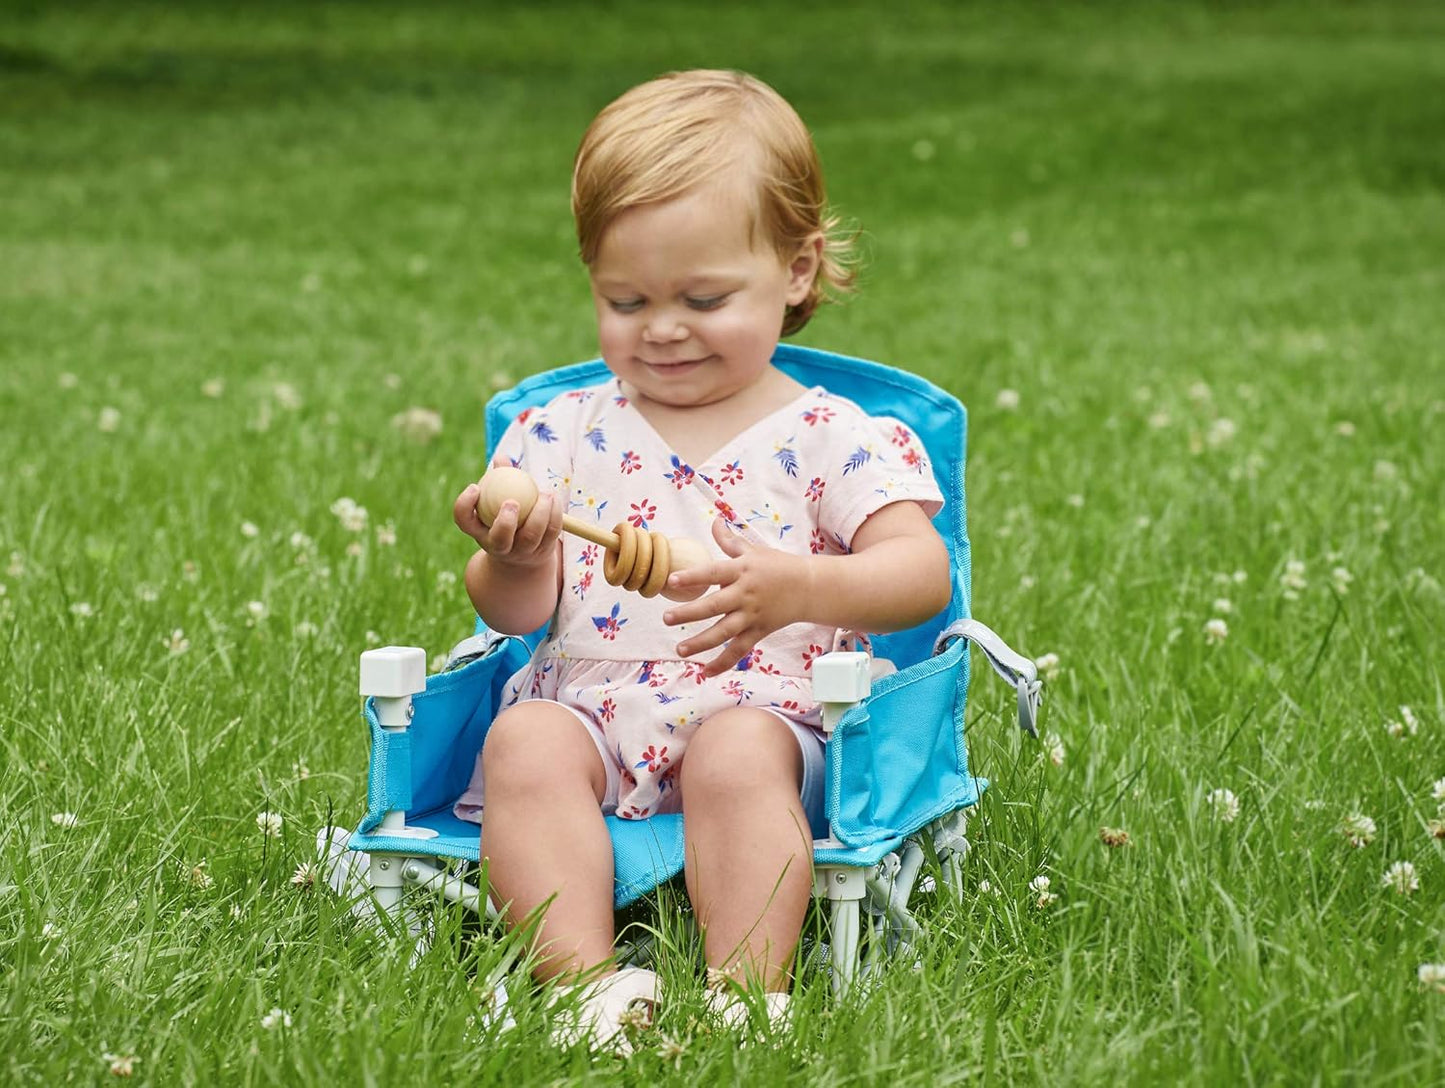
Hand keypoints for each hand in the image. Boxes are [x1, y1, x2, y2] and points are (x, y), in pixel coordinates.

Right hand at [453, 478, 562, 568]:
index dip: (464, 505)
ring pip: (531, 536)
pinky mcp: (542, 550)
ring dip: (540, 513)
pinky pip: (551, 532)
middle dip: (505, 522)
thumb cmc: (505, 516)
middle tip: (512, 502)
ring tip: (545, 494)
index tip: (474, 486)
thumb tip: (501, 457)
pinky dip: (554, 514)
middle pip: (500, 539)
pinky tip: (554, 498)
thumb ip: (499, 479)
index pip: (464, 521)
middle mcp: (498, 546)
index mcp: (480, 532)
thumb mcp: (496, 501)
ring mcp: (521, 551)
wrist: (523, 554)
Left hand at [661, 518, 810, 676]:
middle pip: (714, 606)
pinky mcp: (759, 631)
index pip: (713, 573)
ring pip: (724, 632)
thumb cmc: (777, 566)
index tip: (672, 580)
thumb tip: (714, 521)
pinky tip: (705, 672)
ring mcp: (752, 615)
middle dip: (689, 613)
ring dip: (701, 643)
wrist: (809, 587)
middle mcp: (745, 594)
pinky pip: (739, 650)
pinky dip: (723, 662)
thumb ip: (729, 541)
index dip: (692, 577)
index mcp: (741, 570)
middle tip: (667, 619)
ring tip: (679, 650)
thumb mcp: (754, 550)